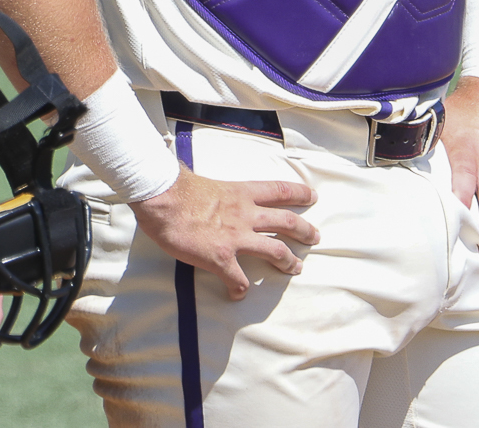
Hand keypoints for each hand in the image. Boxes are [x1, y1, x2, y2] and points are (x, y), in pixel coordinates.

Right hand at [130, 168, 318, 299]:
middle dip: (305, 230)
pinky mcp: (221, 258)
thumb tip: (214, 197)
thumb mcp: (208, 184)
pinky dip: (241, 289)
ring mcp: (236, 237)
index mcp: (242, 192)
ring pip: (275, 250)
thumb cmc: (177, 187)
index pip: (280, 189)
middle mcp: (246, 214)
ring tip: (295, 267)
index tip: (312, 196)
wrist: (163, 199)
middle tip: (315, 237)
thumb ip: (220, 193)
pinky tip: (238, 294)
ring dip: (288, 260)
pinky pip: (238, 279)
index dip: (299, 193)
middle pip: (286, 221)